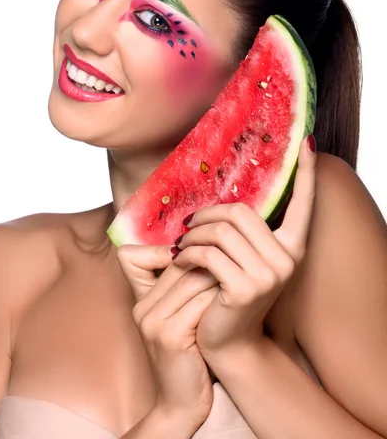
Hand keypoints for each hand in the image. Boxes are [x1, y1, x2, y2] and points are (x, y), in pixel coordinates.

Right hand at [117, 243, 219, 430]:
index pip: (145, 256)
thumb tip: (211, 249)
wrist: (181, 403)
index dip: (175, 249)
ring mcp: (154, 322)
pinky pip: (199, 303)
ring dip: (219, 276)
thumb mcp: (179, 318)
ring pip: (192, 280)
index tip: (207, 252)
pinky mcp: (170, 336)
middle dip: (209, 259)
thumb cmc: (189, 355)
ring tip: (239, 274)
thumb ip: (183, 288)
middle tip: (235, 256)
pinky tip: (234, 297)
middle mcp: (142, 308)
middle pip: (178, 265)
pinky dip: (219, 297)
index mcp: (141, 300)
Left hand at [172, 136, 315, 357]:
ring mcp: (270, 274)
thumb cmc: (229, 292)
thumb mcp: (243, 258)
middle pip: (240, 212)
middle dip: (207, 214)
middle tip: (188, 225)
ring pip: (221, 230)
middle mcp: (287, 258)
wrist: (227, 340)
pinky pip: (208, 253)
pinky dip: (187, 253)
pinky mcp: (246, 287)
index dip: (304, 173)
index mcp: (292, 245)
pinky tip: (179, 260)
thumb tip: (229, 197)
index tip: (305, 142)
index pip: (303, 202)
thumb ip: (244, 231)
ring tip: (181, 245)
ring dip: (193, 234)